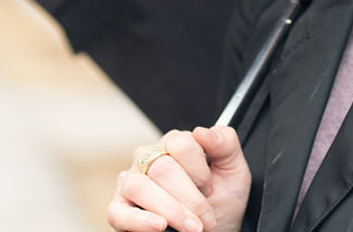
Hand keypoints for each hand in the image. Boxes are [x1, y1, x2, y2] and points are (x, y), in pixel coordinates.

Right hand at [106, 126, 250, 231]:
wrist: (216, 230)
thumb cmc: (221, 200)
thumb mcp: (234, 171)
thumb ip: (225, 144)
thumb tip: (202, 132)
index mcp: (174, 144)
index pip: (180, 144)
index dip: (199, 170)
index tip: (210, 188)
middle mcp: (148, 158)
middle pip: (162, 168)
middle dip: (190, 199)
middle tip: (206, 218)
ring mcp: (131, 182)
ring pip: (140, 187)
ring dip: (171, 211)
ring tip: (192, 228)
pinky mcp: (119, 208)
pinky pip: (118, 212)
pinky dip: (139, 221)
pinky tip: (159, 226)